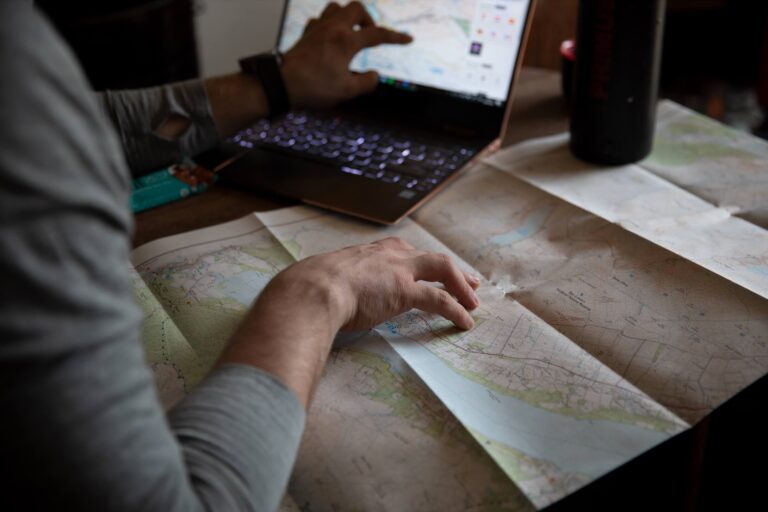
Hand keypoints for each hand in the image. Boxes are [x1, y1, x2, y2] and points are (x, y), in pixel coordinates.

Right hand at [272, 236, 480, 331]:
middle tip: (470, 283)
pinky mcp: (405, 290)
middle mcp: (388, 256)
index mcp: (369, 252)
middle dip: (453, 271)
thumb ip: (335, 283)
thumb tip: (325, 296)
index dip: (421, 262)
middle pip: (431, 258)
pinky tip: (465, 322)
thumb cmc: (309, 288)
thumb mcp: (325, 278)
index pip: (404, 252)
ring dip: (461, 287)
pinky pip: (440, 299)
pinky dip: (456, 309)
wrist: (310, 289)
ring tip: (473, 305)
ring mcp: (399, 271)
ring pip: (442, 270)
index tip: (430, 269)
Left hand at [281, 1, 412, 108]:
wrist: (281, 84)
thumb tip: (374, 76)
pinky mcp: (305, 35)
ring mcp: (317, 29)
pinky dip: (328, 25)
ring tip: (351, 34)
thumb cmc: (314, 88)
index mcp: (346, 41)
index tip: (408, 39)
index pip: (377, 34)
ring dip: (347, 17)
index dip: (396, 37)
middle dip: (368, 19)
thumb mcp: (347, 91)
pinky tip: (330, 39)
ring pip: (336, 8)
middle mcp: (333, 28)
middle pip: (356, 8)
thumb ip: (366, 82)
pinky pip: (319, 20)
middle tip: (370, 36)